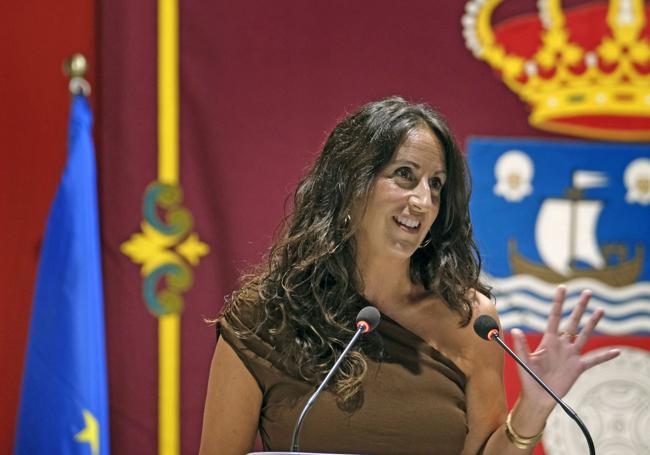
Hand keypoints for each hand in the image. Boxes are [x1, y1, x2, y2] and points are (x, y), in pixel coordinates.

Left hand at [510, 285, 619, 411]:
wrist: (538, 396)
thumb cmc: (528, 378)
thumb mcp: (523, 361)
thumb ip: (521, 346)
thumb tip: (515, 330)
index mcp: (548, 340)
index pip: (554, 317)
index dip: (558, 303)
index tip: (562, 288)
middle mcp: (561, 345)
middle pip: (572, 322)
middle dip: (580, 307)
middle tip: (588, 292)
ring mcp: (571, 355)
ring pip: (584, 335)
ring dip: (592, 323)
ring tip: (601, 310)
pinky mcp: (578, 367)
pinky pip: (594, 360)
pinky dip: (605, 356)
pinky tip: (617, 351)